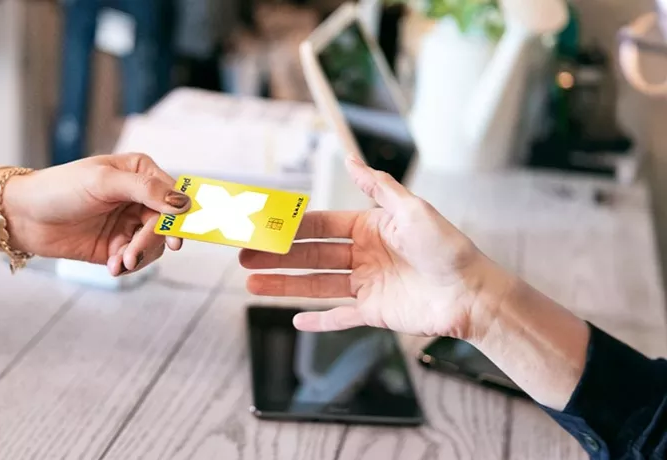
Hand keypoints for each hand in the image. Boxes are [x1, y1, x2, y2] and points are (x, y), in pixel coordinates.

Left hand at [0, 154, 189, 275]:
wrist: (24, 216)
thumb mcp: (103, 182)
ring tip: (118, 263)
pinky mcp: (117, 246)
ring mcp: (129, 222)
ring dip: (138, 256)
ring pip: (153, 245)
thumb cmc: (60, 188)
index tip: (176, 240)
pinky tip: (112, 266)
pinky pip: (136, 259)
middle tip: (133, 255)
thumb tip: (183, 202)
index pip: (172, 195)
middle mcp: (139, 197)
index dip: (179, 217)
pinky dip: (127, 265)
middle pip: (165, 224)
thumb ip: (145, 190)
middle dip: (150, 242)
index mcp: (141, 173)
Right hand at [240, 157, 512, 340]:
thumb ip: (379, 188)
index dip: (292, 226)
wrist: (474, 293)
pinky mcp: (374, 314)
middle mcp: (363, 256)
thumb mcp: (412, 210)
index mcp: (369, 228)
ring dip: (284, 285)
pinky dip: (318, 321)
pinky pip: (339, 318)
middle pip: (310, 255)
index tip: (264, 224)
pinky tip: (294, 321)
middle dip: (277, 255)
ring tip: (251, 283)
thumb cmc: (448, 248)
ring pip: (316, 285)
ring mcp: (367, 286)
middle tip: (244, 254)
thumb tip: (350, 161)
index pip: (321, 225)